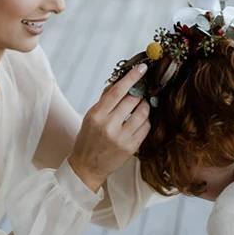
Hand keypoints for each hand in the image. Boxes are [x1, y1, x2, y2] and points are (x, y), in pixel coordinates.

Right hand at [68, 64, 151, 192]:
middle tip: (142, 89)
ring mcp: (121, 138)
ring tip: (140, 105)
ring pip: (142, 112)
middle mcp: (109, 126)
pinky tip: (139, 120)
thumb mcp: (90, 116)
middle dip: (140, 92)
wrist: (87, 166)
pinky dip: (145, 120)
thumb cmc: (88, 139)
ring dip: (144, 105)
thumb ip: (104, 99)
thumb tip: (118, 81)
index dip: (131, 78)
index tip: (142, 68)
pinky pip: (146, 127)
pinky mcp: (131, 147)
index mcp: (96, 115)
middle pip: (132, 99)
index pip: (117, 91)